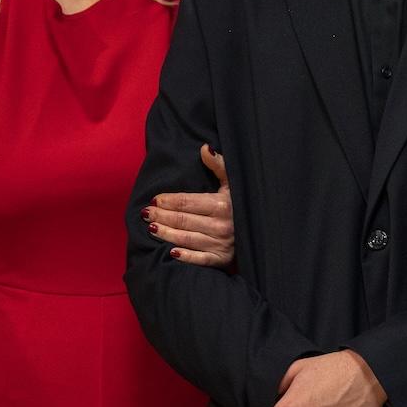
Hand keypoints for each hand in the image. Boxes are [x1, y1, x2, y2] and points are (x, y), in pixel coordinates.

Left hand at [143, 145, 233, 267]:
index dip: (168, 200)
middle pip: (183, 220)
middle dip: (161, 216)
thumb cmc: (241, 204)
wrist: (261, 231)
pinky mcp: (221, 260)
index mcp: (222, 204)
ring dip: (166, 234)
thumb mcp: (232, 183)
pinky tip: (171, 253)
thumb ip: (219, 165)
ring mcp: (221, 244)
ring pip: (186, 238)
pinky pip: (200, 259)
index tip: (154, 199)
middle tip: (145, 213)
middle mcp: (221, 225)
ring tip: (150, 228)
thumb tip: (205, 147)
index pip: (187, 202)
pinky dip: (185, 256)